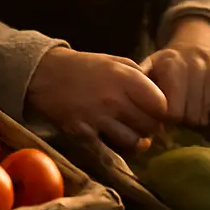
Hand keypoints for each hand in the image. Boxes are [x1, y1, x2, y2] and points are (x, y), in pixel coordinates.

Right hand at [26, 47, 167, 150]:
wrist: (47, 74)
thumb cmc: (86, 66)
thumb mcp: (117, 61)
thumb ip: (140, 76)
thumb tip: (160, 96)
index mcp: (126, 78)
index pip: (161, 105)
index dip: (163, 110)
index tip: (158, 111)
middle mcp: (115, 99)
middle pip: (150, 125)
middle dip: (152, 126)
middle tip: (147, 123)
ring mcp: (99, 118)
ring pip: (134, 141)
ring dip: (137, 139)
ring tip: (132, 131)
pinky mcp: (84, 134)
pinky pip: (111, 148)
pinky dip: (117, 145)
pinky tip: (114, 136)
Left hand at [141, 19, 209, 126]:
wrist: (200, 38)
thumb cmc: (171, 60)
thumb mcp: (151, 64)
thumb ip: (140, 81)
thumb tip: (129, 101)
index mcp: (173, 67)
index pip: (173, 112)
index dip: (167, 118)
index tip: (165, 115)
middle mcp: (197, 67)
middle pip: (191, 117)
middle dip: (183, 120)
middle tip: (180, 113)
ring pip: (207, 114)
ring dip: (199, 115)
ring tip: (192, 107)